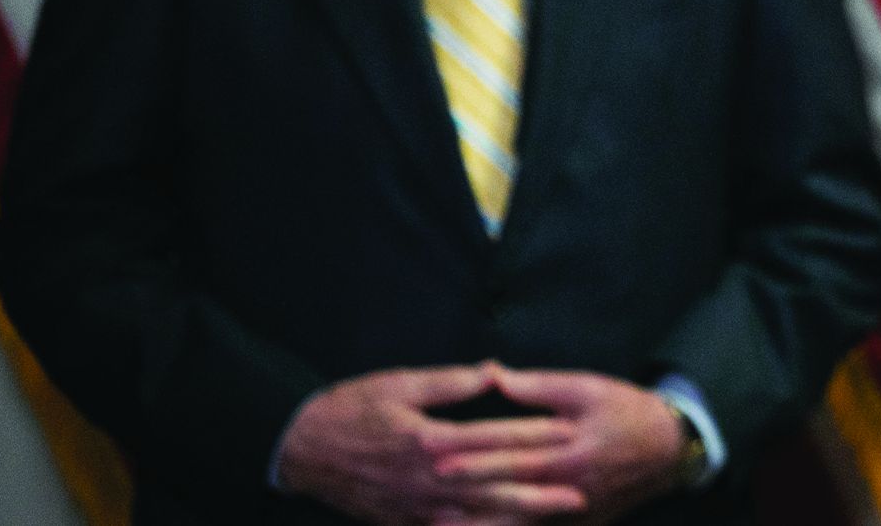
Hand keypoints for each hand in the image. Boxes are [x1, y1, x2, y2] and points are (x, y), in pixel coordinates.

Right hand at [276, 365, 585, 525]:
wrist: (300, 450)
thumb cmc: (350, 409)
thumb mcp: (398, 384)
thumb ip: (450, 382)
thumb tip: (496, 370)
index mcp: (430, 440)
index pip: (495, 438)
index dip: (535, 436)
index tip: (570, 434)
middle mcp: (428, 478)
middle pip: (494, 486)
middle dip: (539, 491)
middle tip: (580, 495)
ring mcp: (415, 506)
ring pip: (477, 516)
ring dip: (517, 518)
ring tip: (553, 519)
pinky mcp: (403, 521)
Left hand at [426, 364, 689, 524]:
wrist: (668, 449)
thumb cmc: (625, 410)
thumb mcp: (588, 388)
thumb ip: (539, 386)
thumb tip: (495, 376)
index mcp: (569, 448)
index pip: (510, 450)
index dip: (470, 451)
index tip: (431, 449)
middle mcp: (566, 486)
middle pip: (506, 489)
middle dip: (462, 489)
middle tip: (424, 484)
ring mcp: (570, 512)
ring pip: (516, 522)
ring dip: (476, 524)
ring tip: (435, 523)